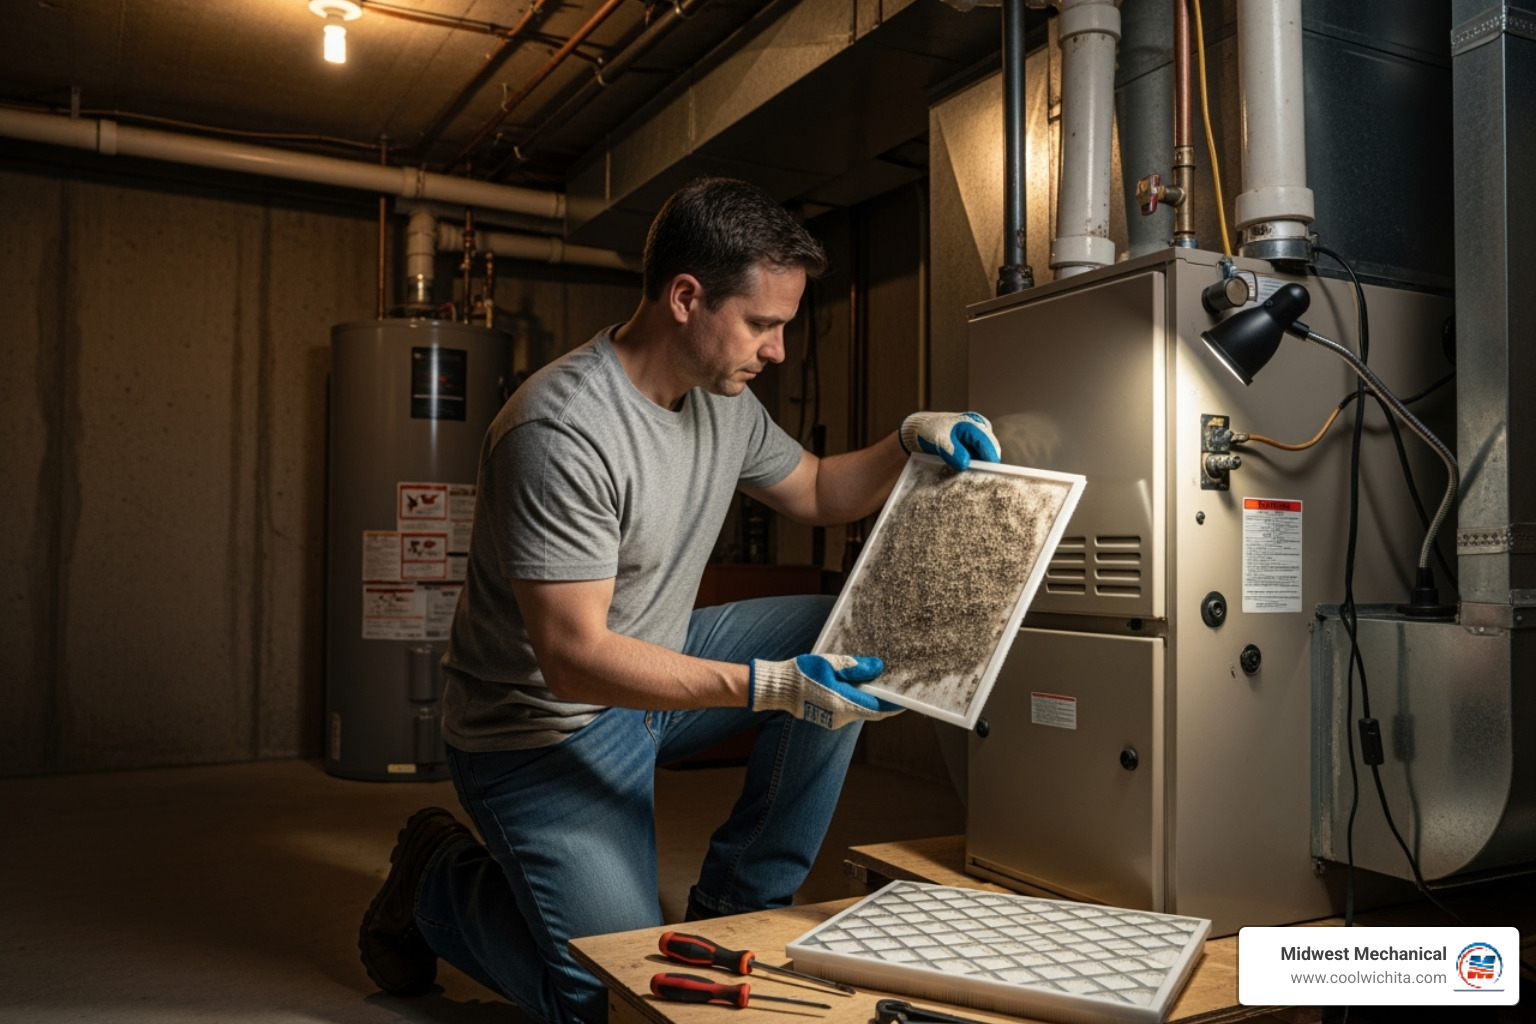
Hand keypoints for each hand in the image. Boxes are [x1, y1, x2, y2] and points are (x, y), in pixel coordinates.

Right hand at [748, 655, 902, 729]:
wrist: (777, 688)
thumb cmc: (802, 673)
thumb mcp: (830, 664)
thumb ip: (855, 667)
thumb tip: (879, 666)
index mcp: (844, 704)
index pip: (878, 707)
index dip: (894, 704)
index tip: (907, 698)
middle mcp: (841, 716)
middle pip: (871, 710)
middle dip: (884, 701)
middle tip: (896, 688)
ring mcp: (834, 719)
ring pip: (860, 710)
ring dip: (870, 699)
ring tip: (879, 683)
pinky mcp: (827, 717)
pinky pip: (849, 710)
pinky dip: (858, 700)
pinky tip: (859, 687)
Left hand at [899, 411, 999, 470]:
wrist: (922, 429)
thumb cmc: (930, 431)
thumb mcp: (939, 442)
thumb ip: (952, 452)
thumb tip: (965, 465)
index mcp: (973, 423)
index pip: (988, 444)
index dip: (990, 461)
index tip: (988, 476)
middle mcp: (980, 427)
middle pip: (991, 449)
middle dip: (987, 464)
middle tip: (977, 478)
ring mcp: (979, 435)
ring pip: (986, 453)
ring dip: (981, 464)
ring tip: (971, 475)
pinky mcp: (974, 442)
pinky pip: (979, 455)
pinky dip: (975, 463)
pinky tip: (966, 470)